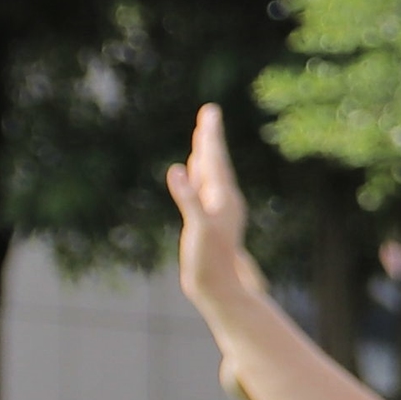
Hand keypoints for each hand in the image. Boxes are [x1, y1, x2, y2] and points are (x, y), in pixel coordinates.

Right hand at [165, 106, 265, 311]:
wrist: (218, 287)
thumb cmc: (209, 260)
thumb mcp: (198, 227)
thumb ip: (188, 198)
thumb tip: (177, 168)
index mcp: (223, 197)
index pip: (216, 159)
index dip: (211, 135)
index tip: (211, 112)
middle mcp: (223, 199)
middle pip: (215, 161)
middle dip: (210, 137)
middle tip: (210, 112)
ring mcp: (216, 208)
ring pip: (210, 173)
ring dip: (205, 152)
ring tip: (203, 133)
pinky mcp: (207, 219)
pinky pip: (203, 189)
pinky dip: (197, 174)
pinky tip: (192, 167)